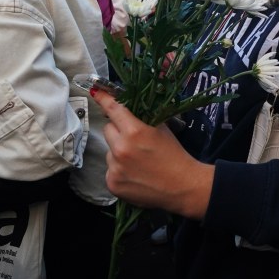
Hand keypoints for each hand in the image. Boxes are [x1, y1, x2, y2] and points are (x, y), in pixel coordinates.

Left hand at [92, 89, 213, 219]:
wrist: (182, 186)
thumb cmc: (175, 156)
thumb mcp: (162, 129)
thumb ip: (142, 119)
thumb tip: (128, 110)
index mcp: (134, 131)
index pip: (113, 109)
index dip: (104, 98)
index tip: (96, 92)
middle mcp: (121, 148)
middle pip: (108, 129)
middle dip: (118, 131)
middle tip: (134, 139)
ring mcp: (115, 168)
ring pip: (109, 151)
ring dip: (118, 153)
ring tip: (137, 162)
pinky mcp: (112, 183)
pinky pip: (110, 169)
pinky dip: (119, 170)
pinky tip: (134, 175)